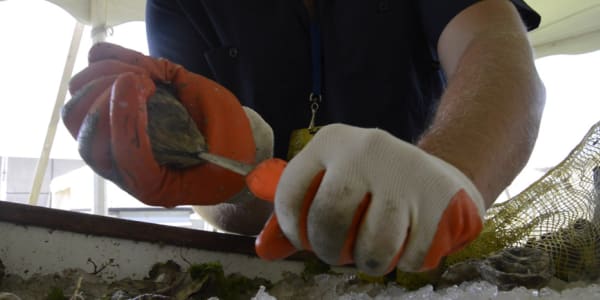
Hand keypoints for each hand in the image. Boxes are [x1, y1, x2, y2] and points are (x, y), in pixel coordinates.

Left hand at [63, 42, 271, 206]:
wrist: (222, 151)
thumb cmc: (226, 146)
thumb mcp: (226, 132)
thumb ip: (192, 105)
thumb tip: (147, 72)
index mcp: (153, 183)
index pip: (125, 157)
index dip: (128, 118)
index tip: (146, 83)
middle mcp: (121, 167)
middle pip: (86, 132)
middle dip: (109, 95)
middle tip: (147, 80)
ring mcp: (108, 142)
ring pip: (75, 109)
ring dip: (102, 79)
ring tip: (140, 73)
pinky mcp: (105, 118)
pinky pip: (84, 86)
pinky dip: (104, 65)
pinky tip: (135, 64)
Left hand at [248, 124, 484, 274]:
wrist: (437, 171)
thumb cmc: (372, 184)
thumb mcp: (335, 181)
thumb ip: (300, 212)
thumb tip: (265, 250)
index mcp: (331, 141)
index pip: (291, 193)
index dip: (291, 229)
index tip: (303, 240)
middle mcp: (365, 149)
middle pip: (330, 217)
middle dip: (327, 249)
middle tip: (336, 254)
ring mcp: (404, 172)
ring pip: (373, 243)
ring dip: (368, 261)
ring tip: (370, 253)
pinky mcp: (438, 198)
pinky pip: (410, 254)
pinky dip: (404, 262)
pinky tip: (404, 246)